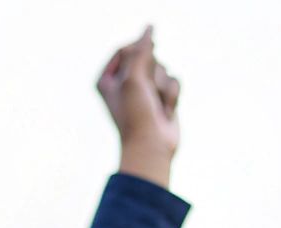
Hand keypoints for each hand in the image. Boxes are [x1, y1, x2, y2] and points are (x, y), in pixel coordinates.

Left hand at [97, 26, 179, 187]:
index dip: (137, 55)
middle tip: (146, 96)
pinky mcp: (162, 97)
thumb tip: (150, 28)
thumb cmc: (136, 115)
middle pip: (147, 57)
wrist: (152, 147)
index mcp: (107, 78)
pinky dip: (172, 95)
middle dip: (151, 75)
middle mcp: (125, 83)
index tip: (140, 71)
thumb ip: (141, 50)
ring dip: (162, 87)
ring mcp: (144, 90)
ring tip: (155, 106)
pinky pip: (173, 80)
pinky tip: (165, 111)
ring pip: (163, 68)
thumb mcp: (133, 78)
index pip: (125, 49)